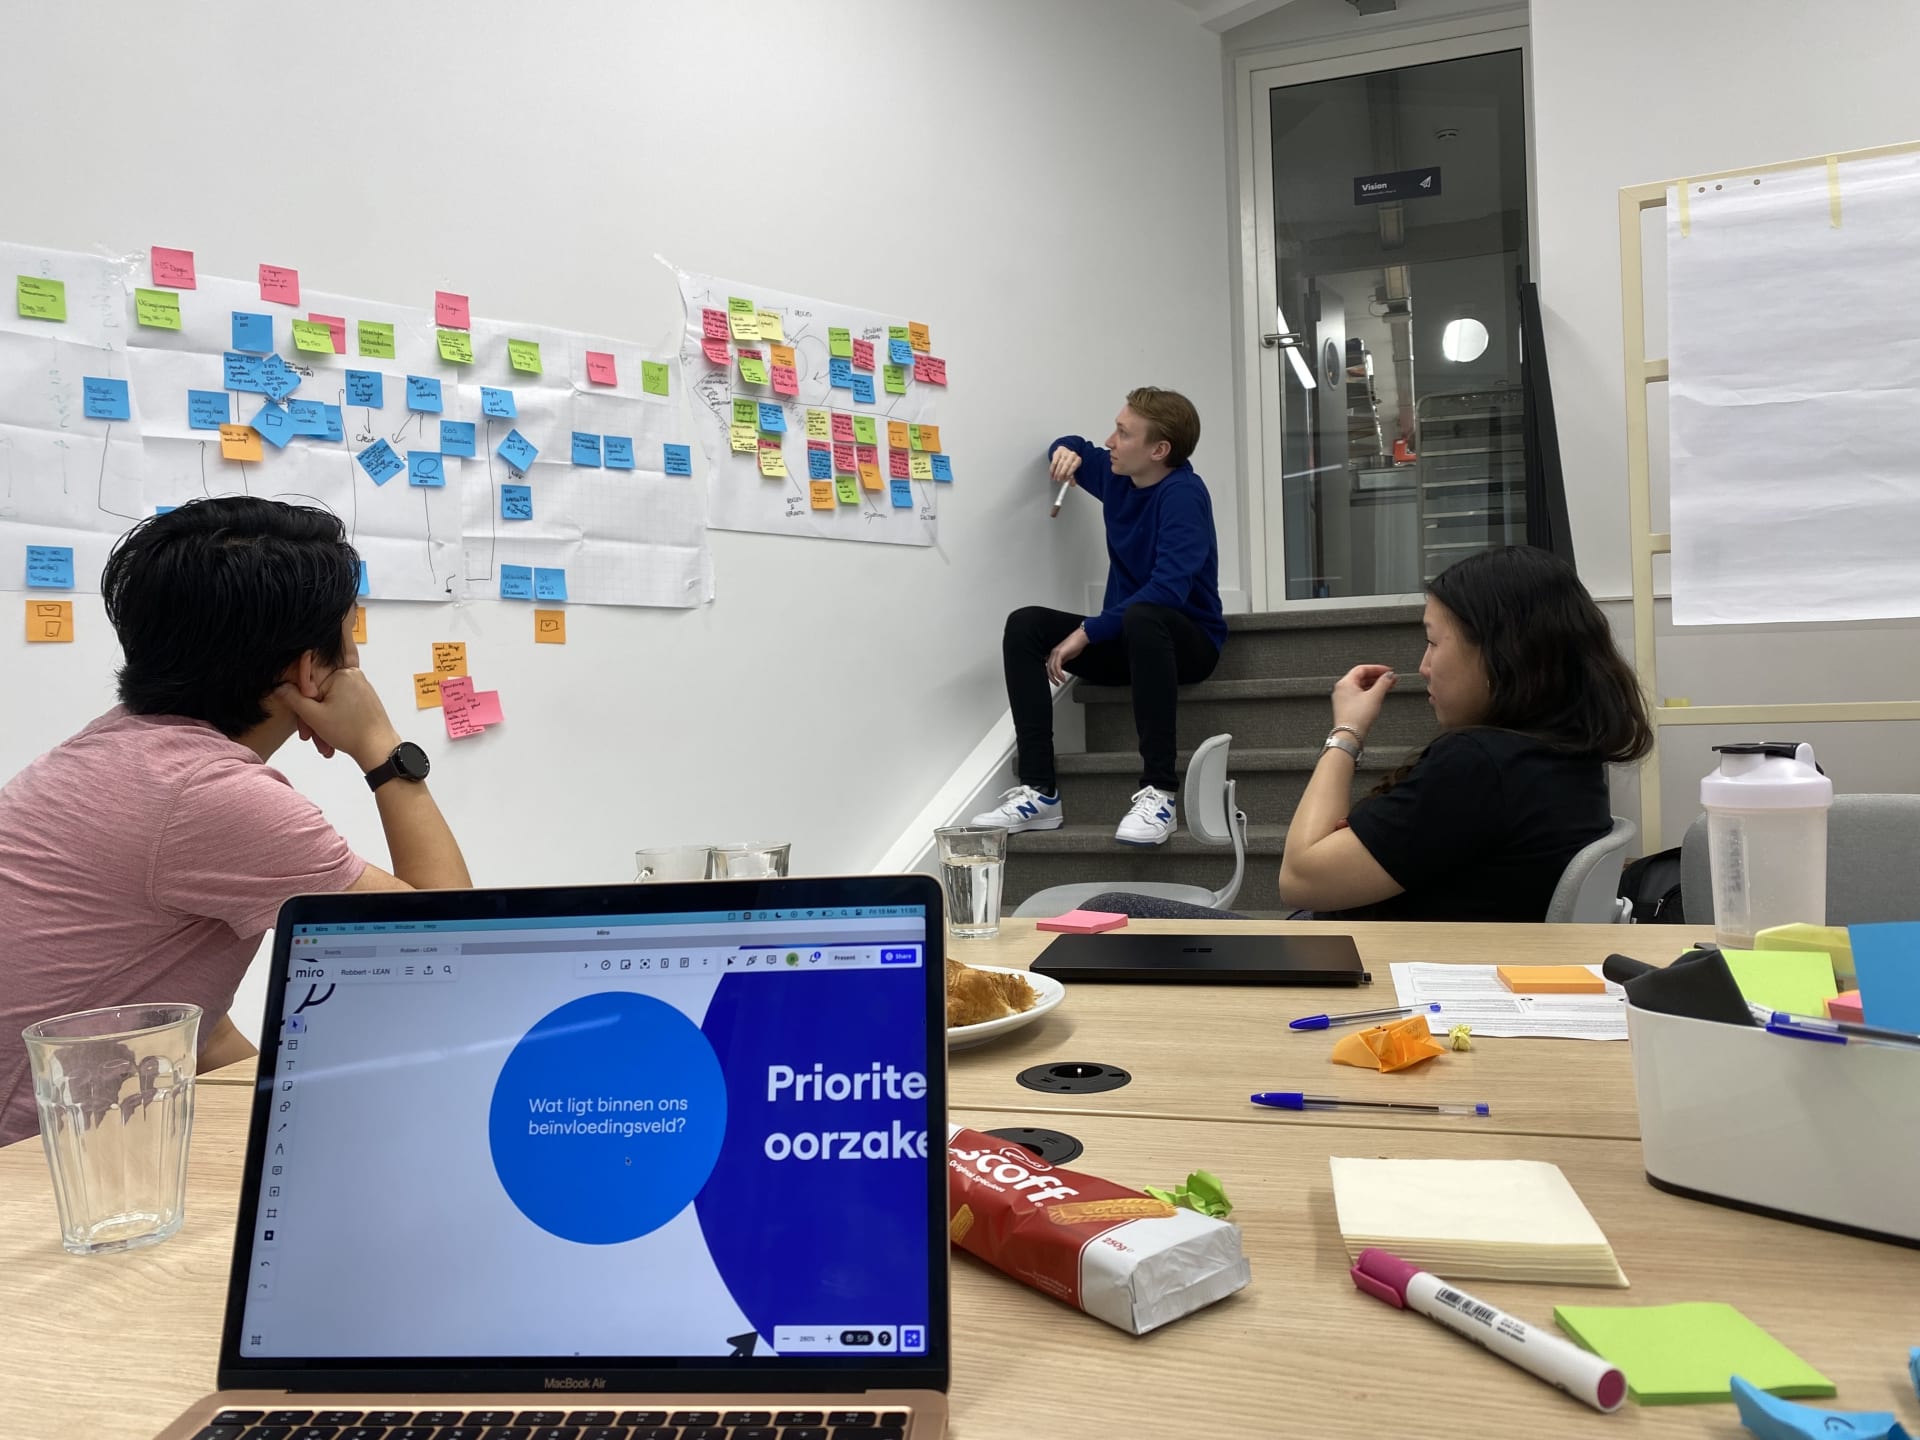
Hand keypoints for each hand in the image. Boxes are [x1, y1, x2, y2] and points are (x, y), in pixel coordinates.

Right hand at [276, 667, 403, 772]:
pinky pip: (341, 705)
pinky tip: (330, 737)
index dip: (300, 701)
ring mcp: (360, 686)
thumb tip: (280, 686)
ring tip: (322, 743)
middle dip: (312, 716)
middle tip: (309, 735)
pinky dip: (333, 719)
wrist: (379, 749)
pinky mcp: (364, 698)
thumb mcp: (313, 716)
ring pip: (330, 701)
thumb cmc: (351, 732)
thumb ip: (293, 698)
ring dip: (321, 722)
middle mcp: (352, 675)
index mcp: (341, 673)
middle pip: (320, 692)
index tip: (300, 719)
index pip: (309, 680)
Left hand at [1047, 626, 1090, 684]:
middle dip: (1052, 678)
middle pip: (1048, 668)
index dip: (1051, 675)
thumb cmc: (1076, 645)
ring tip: (1062, 681)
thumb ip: (1063, 661)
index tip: (1055, 681)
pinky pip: (1057, 666)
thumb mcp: (1068, 656)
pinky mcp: (1060, 653)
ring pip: (1052, 668)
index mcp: (1054, 654)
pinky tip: (1063, 677)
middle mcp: (1053, 653)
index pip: (1049, 666)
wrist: (1080, 637)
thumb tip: (1061, 669)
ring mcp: (1056, 652)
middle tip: (1057, 683)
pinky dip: (1059, 673)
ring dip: (1056, 677)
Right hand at [1048, 447, 1081, 484]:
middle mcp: (1072, 455)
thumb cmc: (1070, 463)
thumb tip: (1072, 484)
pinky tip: (1052, 473)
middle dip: (1061, 473)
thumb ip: (1073, 478)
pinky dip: (1052, 469)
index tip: (1065, 479)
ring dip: (1056, 472)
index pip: (1073, 466)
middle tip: (1059, 479)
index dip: (1069, 473)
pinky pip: (1054, 462)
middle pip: (1066, 465)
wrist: (1065, 454)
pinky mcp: (1057, 453)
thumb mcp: (1073, 470)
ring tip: (1055, 478)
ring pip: (1059, 464)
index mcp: (1077, 459)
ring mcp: (1064, 453)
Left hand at [1331, 664, 1396, 740]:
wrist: (1349, 735)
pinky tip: (1378, 696)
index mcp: (1345, 683)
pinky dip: (1370, 693)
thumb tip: (1389, 675)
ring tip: (1388, 686)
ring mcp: (1343, 699)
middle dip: (1378, 677)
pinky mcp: (1347, 707)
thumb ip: (1383, 683)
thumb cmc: (1356, 718)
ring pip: (1361, 686)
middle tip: (1390, 678)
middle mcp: (1342, 689)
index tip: (1388, 671)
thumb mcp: (1374, 696)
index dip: (1377, 668)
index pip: (1362, 668)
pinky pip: (1360, 695)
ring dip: (1375, 685)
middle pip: (1362, 677)